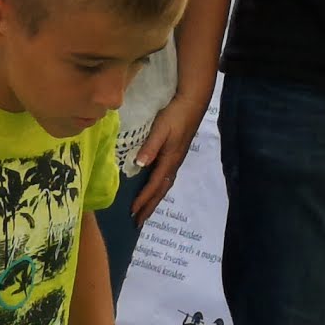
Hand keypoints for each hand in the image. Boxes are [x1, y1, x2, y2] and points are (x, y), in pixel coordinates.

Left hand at [124, 96, 204, 217]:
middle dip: (149, 207)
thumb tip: (139, 165)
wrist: (192, 103)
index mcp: (169, 160)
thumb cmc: (175, 115)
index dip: (143, 199)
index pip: (154, 185)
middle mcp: (173, 164)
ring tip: (144, 211)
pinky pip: (165, 178)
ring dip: (153, 200)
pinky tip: (152, 190)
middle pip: (161, 191)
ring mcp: (176, 160)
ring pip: (164, 186)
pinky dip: (157, 189)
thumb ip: (150, 147)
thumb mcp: (160, 130)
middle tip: (137, 222)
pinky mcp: (175, 155)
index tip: (132, 212)